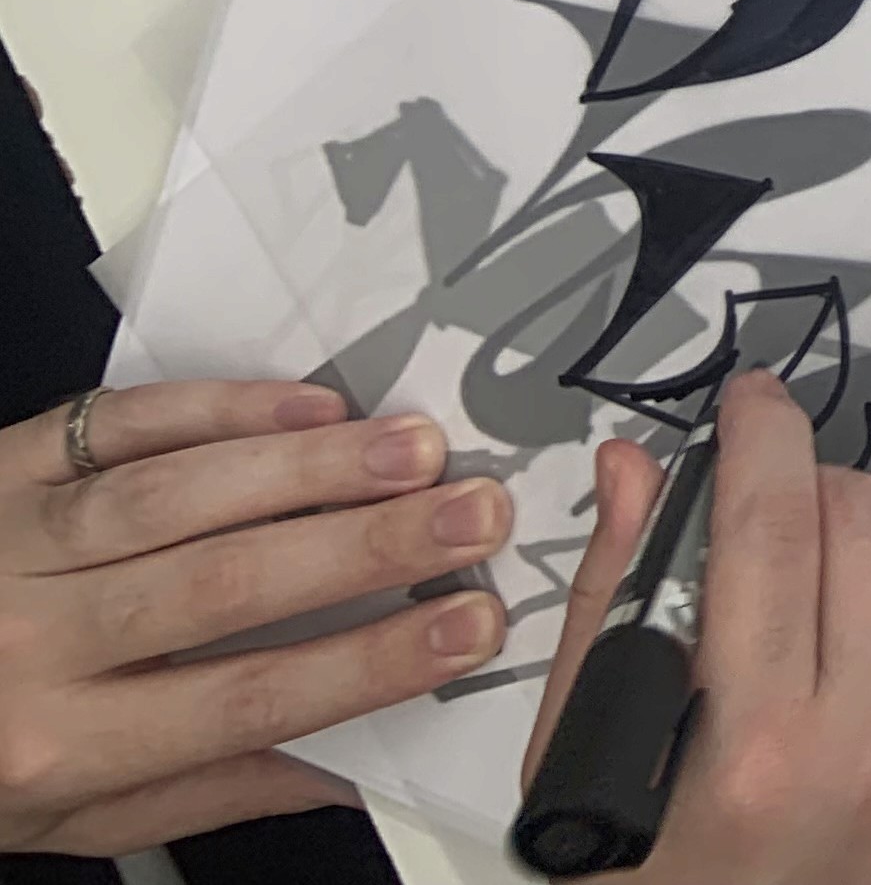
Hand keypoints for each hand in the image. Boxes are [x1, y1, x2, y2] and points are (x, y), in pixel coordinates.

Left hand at [0, 380, 511, 853]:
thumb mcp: (78, 817)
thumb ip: (221, 788)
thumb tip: (360, 766)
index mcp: (61, 743)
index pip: (248, 700)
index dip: (372, 661)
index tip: (473, 628)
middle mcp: (33, 642)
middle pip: (223, 583)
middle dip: (367, 546)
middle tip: (474, 513)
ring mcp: (11, 541)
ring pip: (176, 495)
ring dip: (310, 466)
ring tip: (418, 447)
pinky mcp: (2, 463)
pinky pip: (116, 426)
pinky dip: (216, 407)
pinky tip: (308, 403)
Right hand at [522, 369, 870, 884]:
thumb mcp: (591, 777)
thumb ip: (612, 610)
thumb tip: (633, 472)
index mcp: (760, 745)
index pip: (772, 529)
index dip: (759, 438)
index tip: (747, 398)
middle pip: (862, 520)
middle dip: (804, 485)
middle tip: (754, 504)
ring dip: (848, 551)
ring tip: (788, 608)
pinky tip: (838, 675)